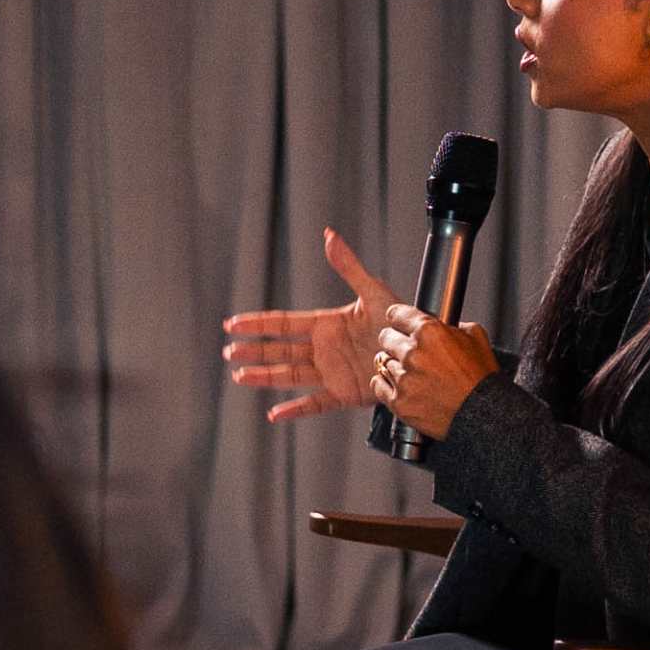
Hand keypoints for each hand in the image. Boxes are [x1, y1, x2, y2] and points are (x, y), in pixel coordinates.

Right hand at [222, 231, 498, 439]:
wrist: (420, 353)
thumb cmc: (399, 321)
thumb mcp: (373, 291)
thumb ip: (348, 266)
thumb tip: (329, 235)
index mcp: (326, 325)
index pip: (284, 323)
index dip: (257, 323)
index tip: (233, 324)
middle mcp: (324, 349)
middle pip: (280, 350)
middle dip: (254, 351)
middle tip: (229, 352)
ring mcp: (331, 373)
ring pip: (290, 375)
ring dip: (265, 376)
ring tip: (240, 377)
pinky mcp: (344, 394)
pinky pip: (315, 403)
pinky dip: (295, 410)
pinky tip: (274, 414)